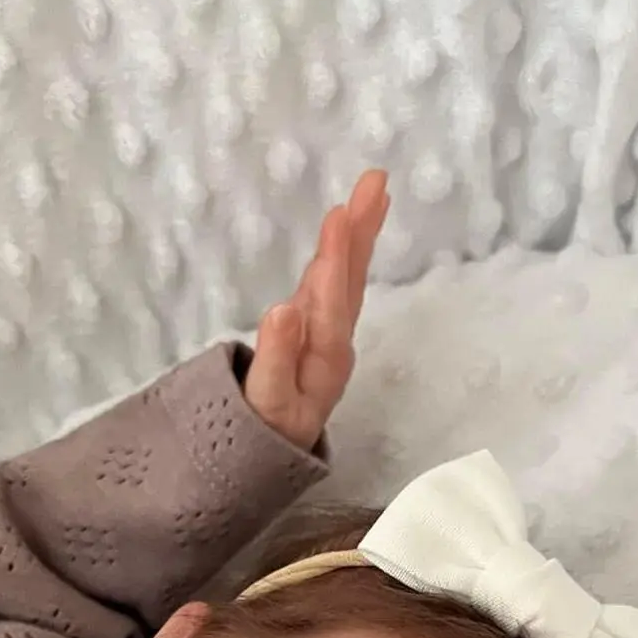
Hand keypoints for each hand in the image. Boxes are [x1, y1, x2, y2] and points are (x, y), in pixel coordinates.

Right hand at [244, 169, 389, 450]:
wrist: (264, 457)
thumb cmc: (261, 432)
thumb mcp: (265, 403)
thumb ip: (275, 360)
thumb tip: (283, 309)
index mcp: (324, 359)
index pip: (331, 303)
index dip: (335, 260)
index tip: (341, 214)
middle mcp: (333, 344)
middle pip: (350, 282)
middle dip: (361, 231)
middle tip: (376, 180)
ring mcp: (325, 336)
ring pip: (344, 280)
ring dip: (357, 236)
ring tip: (371, 193)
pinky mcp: (313, 332)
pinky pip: (332, 285)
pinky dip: (339, 255)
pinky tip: (344, 233)